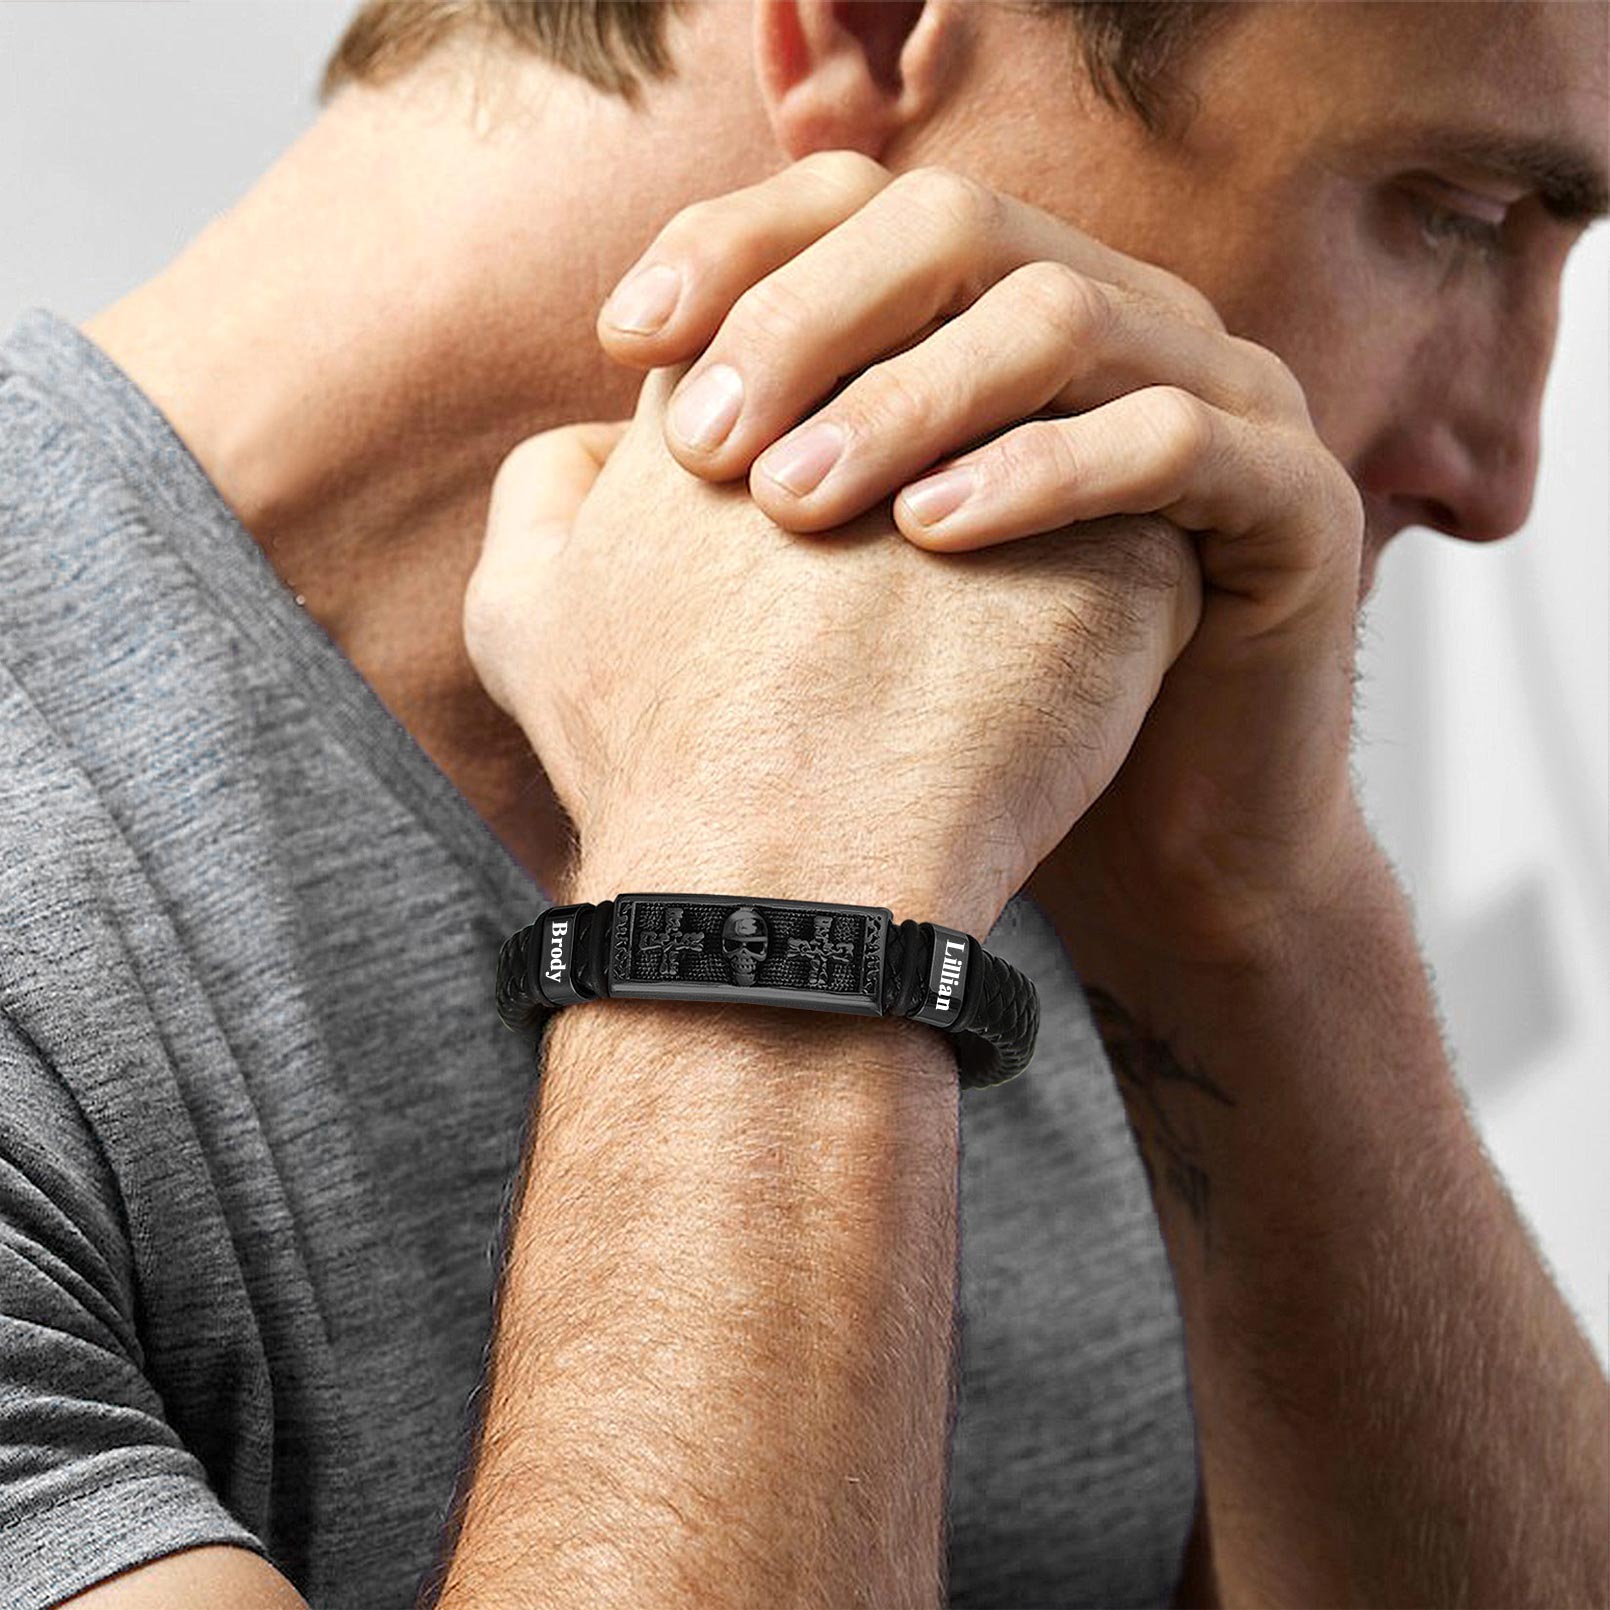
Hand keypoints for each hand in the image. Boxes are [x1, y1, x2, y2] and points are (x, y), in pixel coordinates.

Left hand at [593, 151, 1367, 965]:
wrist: (1139, 843)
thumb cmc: (963, 719)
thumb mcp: (826, 592)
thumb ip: (724, 498)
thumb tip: (582, 445)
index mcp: (999, 319)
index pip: (860, 206)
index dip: (736, 244)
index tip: (622, 339)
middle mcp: (1111, 323)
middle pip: (954, 223)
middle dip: (808, 315)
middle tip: (702, 443)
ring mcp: (1215, 396)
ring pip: (1060, 315)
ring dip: (911, 396)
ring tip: (795, 507)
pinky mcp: (1290, 496)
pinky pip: (1175, 438)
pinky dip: (1046, 473)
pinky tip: (934, 537)